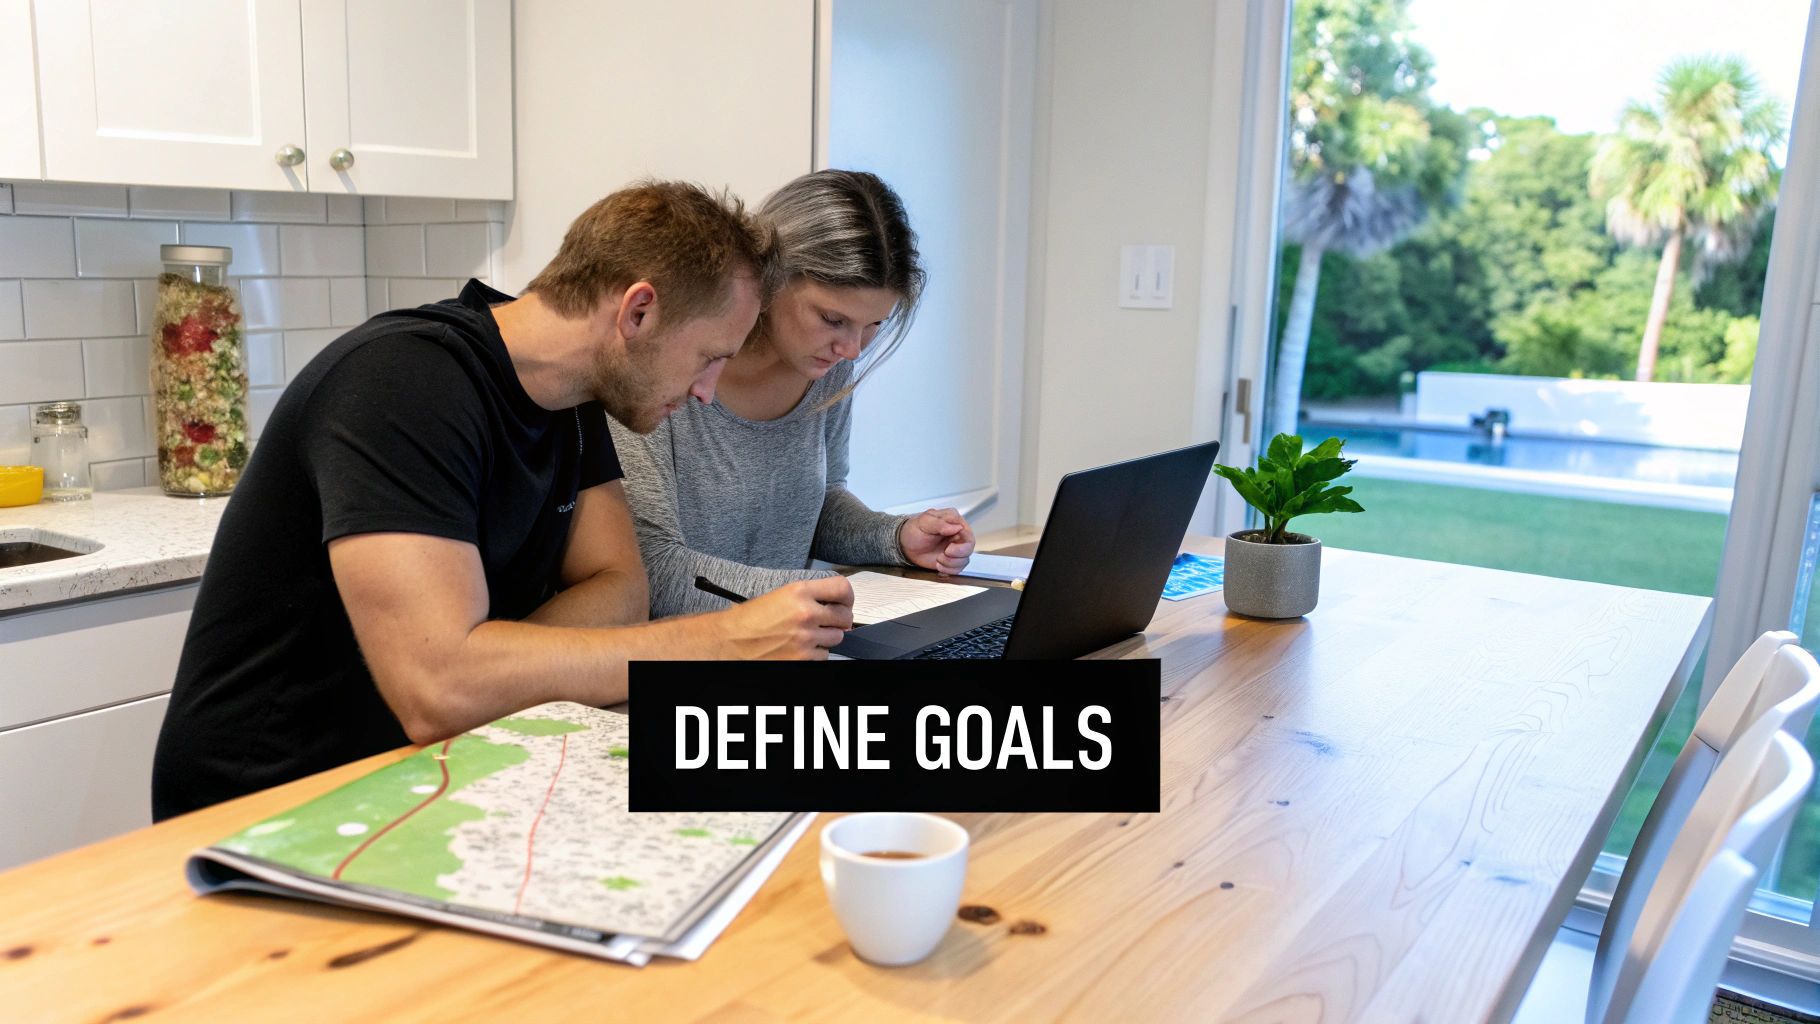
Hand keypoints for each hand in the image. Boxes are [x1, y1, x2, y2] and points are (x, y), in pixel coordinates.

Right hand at [715, 576, 854, 659]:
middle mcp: (806, 613)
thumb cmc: (749, 620)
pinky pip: (824, 656)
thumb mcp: (780, 595)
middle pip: (845, 616)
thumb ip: (809, 596)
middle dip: (839, 620)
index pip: (842, 588)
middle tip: (829, 622)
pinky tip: (800, 648)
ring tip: (807, 635)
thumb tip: (834, 602)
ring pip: (837, 638)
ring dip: (826, 638)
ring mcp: (806, 637)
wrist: (730, 642)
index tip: (845, 602)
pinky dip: (816, 654)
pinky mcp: (804, 658)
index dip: (848, 597)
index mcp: (799, 592)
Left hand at [899, 508, 974, 574]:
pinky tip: (939, 564)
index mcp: (953, 522)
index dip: (962, 544)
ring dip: (951, 563)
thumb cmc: (913, 530)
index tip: (949, 547)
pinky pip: (958, 568)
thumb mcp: (924, 522)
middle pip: (969, 548)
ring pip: (964, 560)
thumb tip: (956, 527)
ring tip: (938, 559)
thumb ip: (940, 523)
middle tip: (945, 554)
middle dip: (957, 555)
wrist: (905, 545)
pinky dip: (948, 570)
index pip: (968, 533)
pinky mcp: (951, 559)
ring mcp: (955, 548)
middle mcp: (957, 535)